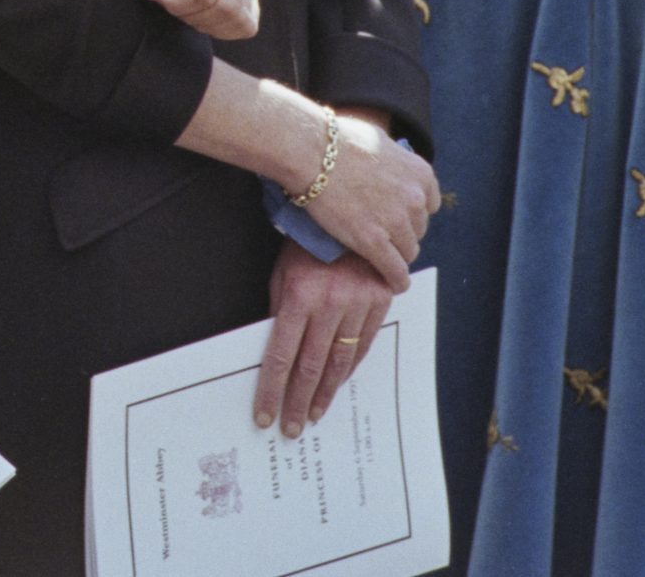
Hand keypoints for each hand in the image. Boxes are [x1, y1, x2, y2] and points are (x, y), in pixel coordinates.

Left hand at [254, 243, 395, 437]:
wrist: (347, 217)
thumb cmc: (305, 245)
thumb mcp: (281, 275)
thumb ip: (279, 312)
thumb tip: (275, 351)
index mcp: (298, 298)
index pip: (279, 356)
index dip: (271, 389)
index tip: (265, 415)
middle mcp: (329, 305)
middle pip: (310, 366)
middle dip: (298, 401)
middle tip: (291, 428)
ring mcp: (357, 305)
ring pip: (339, 361)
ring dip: (326, 393)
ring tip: (315, 415)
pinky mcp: (379, 302)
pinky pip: (363, 344)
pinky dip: (349, 368)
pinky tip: (338, 384)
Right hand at [297, 109, 435, 292]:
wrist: (311, 150)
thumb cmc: (336, 140)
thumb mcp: (379, 141)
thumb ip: (393, 161)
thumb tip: (389, 167)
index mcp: (420, 173)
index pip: (429, 204)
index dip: (411, 212)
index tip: (398, 216)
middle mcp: (414, 198)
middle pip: (417, 229)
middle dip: (401, 232)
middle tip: (380, 233)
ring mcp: (395, 221)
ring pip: (407, 251)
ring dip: (396, 255)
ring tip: (383, 259)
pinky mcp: (373, 242)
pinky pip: (394, 270)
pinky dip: (395, 280)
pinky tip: (393, 284)